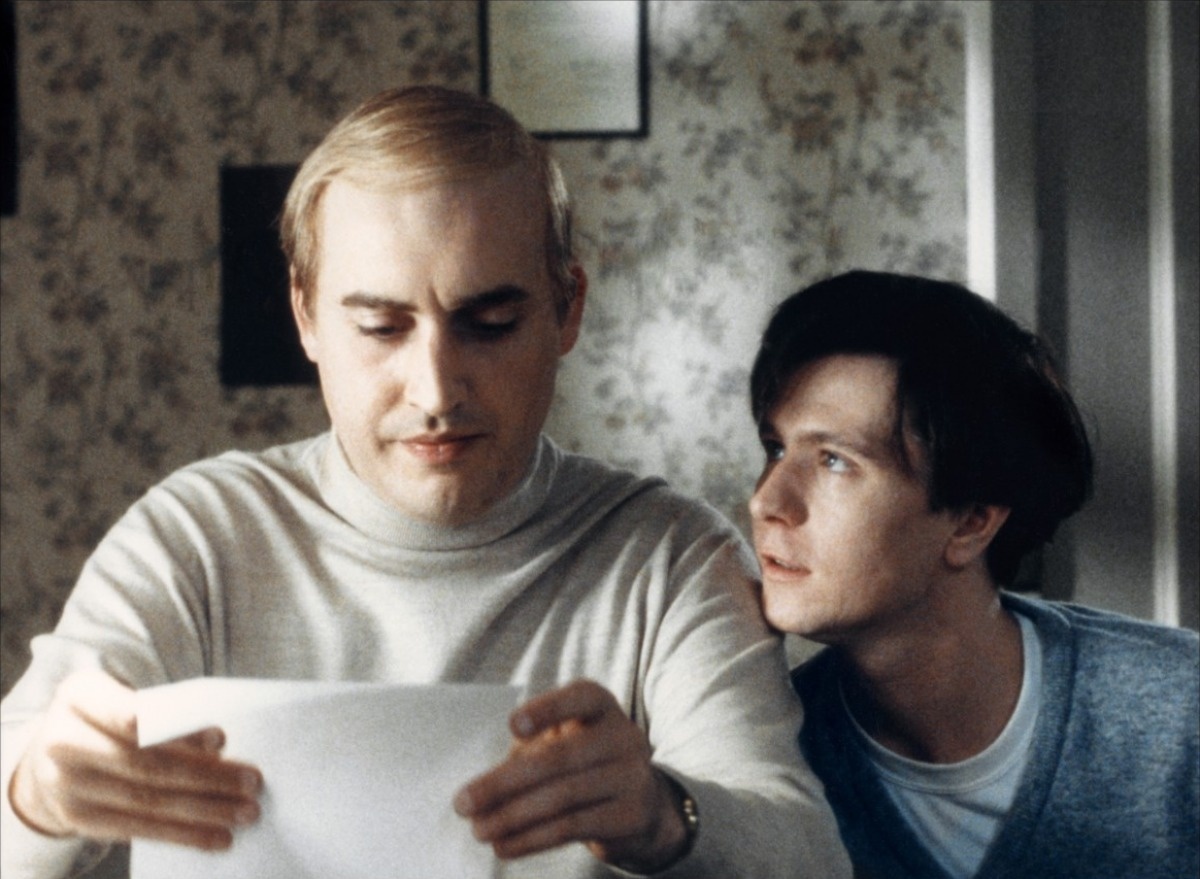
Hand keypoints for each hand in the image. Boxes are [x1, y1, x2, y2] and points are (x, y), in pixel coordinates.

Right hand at [8, 669, 261, 850]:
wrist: (47, 754)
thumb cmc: (106, 717)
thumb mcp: (121, 695)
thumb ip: (161, 710)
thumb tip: (222, 745)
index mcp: (79, 697)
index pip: (132, 717)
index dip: (176, 730)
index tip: (222, 738)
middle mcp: (64, 742)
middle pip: (146, 764)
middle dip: (206, 776)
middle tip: (252, 781)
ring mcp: (66, 786)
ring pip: (146, 802)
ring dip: (204, 810)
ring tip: (245, 812)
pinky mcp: (78, 820)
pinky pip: (138, 829)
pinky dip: (183, 835)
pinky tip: (217, 837)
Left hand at [453, 679, 686, 870]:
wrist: (643, 805)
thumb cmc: (584, 764)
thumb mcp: (563, 744)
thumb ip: (530, 751)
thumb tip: (481, 789)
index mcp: (602, 706)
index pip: (580, 697)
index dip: (548, 709)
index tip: (512, 727)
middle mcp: (623, 737)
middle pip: (560, 757)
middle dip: (504, 782)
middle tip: (464, 802)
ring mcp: (632, 777)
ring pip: (562, 797)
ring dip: (512, 816)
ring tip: (479, 829)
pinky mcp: (631, 817)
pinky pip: (572, 827)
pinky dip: (531, 838)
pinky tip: (504, 845)